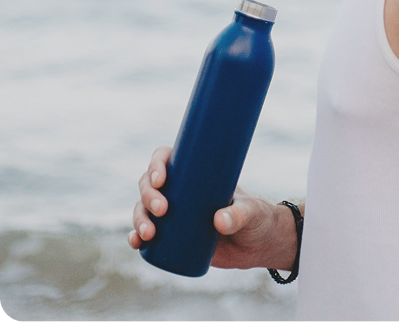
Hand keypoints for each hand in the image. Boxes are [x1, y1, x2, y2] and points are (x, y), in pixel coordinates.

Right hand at [128, 146, 300, 270]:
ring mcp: (173, 213)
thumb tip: (218, 222)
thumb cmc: (255, 216)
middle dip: (148, 195)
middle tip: (163, 210)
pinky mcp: (171, 237)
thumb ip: (238, 215)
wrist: (257, 244)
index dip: (156, 164)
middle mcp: (179, 189)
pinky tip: (136, 243)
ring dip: (139, 218)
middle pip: (149, 184)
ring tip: (149, 234)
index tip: (161, 179)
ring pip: (143, 209)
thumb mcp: (251, 211)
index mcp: (195, 171)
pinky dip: (136, 237)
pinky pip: (145, 234)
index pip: (166, 158)